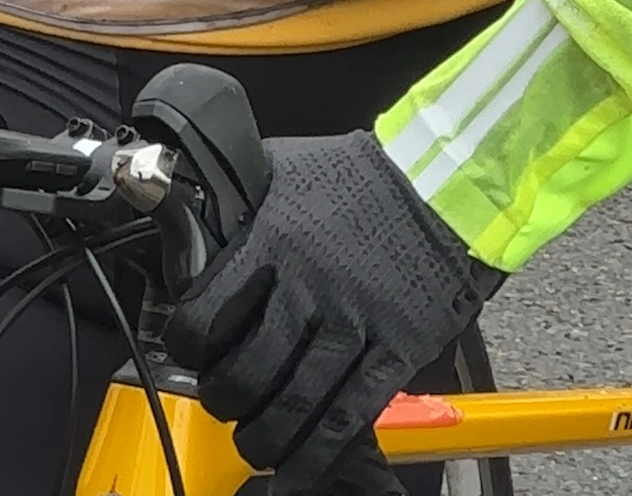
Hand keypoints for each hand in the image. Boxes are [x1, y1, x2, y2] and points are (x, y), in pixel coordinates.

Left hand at [164, 131, 487, 495]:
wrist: (445, 183)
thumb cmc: (362, 174)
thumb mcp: (287, 166)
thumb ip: (239, 195)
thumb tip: (191, 209)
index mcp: (274, 241)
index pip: (204, 316)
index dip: (186, 346)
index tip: (190, 351)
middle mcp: (309, 287)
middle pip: (245, 373)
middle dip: (222, 399)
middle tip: (223, 398)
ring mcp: (354, 322)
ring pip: (292, 405)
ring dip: (263, 437)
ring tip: (254, 440)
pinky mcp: (394, 349)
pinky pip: (347, 415)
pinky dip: (316, 454)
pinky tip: (295, 472)